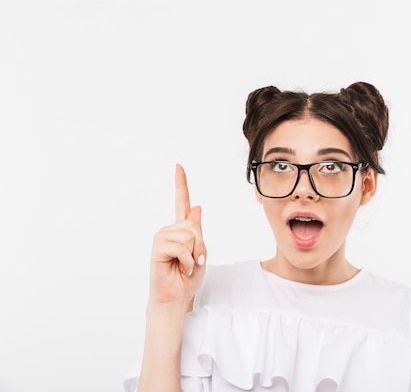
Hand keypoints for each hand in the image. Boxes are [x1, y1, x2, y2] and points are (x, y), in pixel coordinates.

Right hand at [148, 164, 206, 305]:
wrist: (176, 297)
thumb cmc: (187, 277)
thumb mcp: (200, 253)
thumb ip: (198, 232)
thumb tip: (196, 207)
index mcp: (181, 229)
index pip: (181, 202)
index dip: (180, 184)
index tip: (178, 167)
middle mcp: (169, 230)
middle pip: (194, 225)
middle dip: (200, 246)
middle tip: (193, 262)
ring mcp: (161, 238)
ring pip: (189, 235)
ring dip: (193, 255)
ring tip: (185, 266)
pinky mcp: (157, 247)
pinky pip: (181, 247)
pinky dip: (187, 261)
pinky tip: (180, 269)